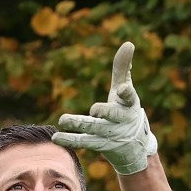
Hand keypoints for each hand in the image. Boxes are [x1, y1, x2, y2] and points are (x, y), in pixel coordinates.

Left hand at [52, 41, 157, 176]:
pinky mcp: (100, 145)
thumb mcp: (125, 90)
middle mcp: (121, 120)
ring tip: (62, 120)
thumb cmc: (125, 110)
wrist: (133, 146)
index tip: (123, 89)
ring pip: (94, 129)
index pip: (130, 97)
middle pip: (112, 115)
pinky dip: (70, 140)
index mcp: (129, 104)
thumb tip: (128, 43)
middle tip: (94, 109)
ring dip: (78, 124)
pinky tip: (56, 138)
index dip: (127, 93)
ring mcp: (110, 134)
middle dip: (104, 112)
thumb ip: (123, 68)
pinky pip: (84, 142)